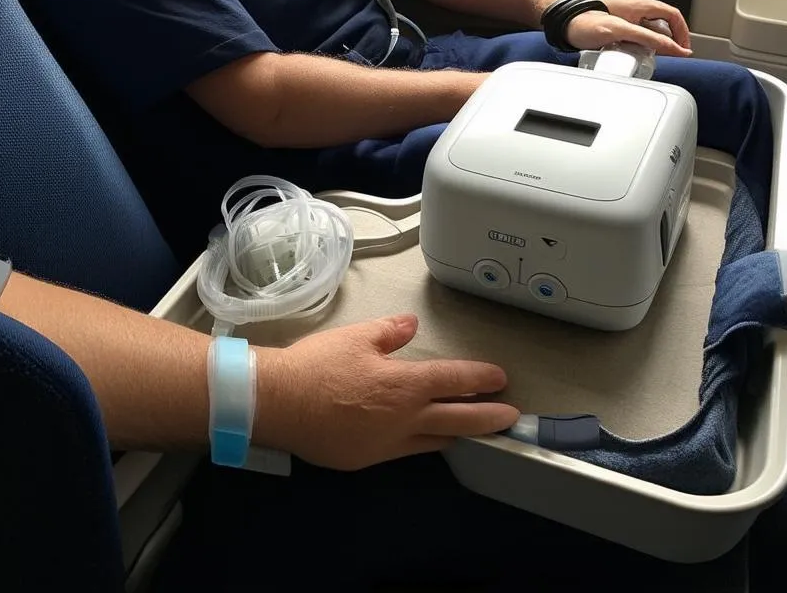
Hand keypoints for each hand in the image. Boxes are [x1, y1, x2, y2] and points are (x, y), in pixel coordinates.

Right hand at [251, 314, 518, 469]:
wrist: (277, 404)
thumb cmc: (318, 366)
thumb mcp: (356, 338)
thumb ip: (390, 332)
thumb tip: (411, 326)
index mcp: (404, 386)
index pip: (453, 381)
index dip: (481, 379)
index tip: (501, 379)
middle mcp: (403, 420)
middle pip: (458, 420)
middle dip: (488, 417)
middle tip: (510, 416)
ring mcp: (386, 445)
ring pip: (435, 442)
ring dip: (457, 433)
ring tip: (474, 429)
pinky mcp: (367, 460)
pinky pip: (405, 451)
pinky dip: (422, 442)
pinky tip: (422, 436)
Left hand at [564, 0, 691, 55]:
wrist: (565, 25)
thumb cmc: (586, 24)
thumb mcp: (623, 31)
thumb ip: (649, 39)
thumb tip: (673, 48)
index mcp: (638, 5)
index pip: (672, 14)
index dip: (681, 31)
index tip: (683, 48)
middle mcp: (632, 10)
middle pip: (662, 22)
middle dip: (670, 38)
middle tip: (672, 54)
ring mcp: (624, 18)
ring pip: (649, 29)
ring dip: (655, 43)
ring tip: (656, 56)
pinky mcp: (616, 27)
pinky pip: (636, 36)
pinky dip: (641, 45)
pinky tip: (637, 55)